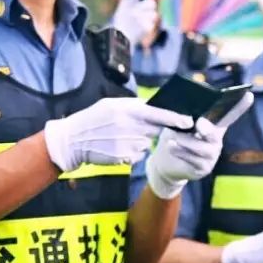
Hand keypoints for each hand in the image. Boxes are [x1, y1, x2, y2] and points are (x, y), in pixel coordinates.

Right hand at [43, 97, 192, 172]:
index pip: (158, 114)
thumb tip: (152, 107)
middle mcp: (129, 127)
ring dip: (138, 142)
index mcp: (127, 110)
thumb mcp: (110, 105)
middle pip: (154, 130)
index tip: (188, 121)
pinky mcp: (124, 157)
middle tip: (132, 128)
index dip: (175, 118)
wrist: (73, 141)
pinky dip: (131, 152)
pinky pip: (137, 155)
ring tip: (118, 138)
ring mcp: (127, 143)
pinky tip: (116, 147)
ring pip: (146, 144)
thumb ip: (132, 106)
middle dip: (149, 130)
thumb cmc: (92, 119)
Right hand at [111, 0, 159, 46]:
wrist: (119, 41)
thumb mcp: (120, 11)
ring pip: (154, 14)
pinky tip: (141, 30)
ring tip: (141, 23)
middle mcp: (135, 10)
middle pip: (151, 3)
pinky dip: (148, 27)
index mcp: (128, 5)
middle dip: (150, 7)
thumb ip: (125, 1)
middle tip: (144, 12)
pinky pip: (152, 24)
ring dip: (149, 18)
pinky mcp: (146, 27)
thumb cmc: (120, 25)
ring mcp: (141, 19)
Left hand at [146, 92, 254, 199]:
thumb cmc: (173, 138)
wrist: (166, 162)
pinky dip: (180, 152)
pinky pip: (193, 160)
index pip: (229, 115)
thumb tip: (189, 119)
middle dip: (207, 128)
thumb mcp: (176, 125)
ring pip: (202, 148)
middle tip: (199, 123)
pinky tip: (171, 147)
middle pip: (215, 134)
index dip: (240, 106)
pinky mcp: (204, 168)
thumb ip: (183, 119)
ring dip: (186, 142)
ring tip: (172, 138)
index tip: (249, 95)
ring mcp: (212, 156)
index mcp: (213, 126)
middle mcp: (216, 141)